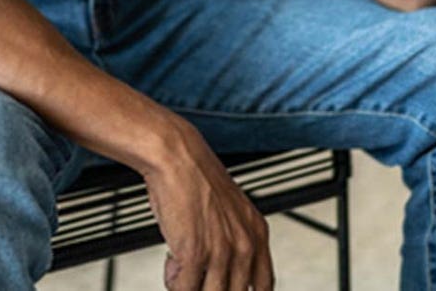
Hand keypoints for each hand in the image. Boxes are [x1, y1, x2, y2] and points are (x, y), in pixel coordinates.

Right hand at [143, 120, 272, 290]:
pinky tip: (172, 258)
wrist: (176, 157)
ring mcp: (222, 252)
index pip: (264, 286)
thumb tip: (224, 270)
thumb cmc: (195, 179)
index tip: (224, 286)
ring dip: (190, 284)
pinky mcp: (195, 254)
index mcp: (258, 234)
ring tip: (182, 265)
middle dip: (210, 286)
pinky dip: (173, 279)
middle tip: (195, 274)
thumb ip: (235, 240)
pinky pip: (184, 289)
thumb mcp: (230, 211)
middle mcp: (245, 246)